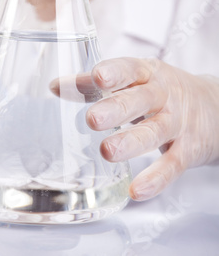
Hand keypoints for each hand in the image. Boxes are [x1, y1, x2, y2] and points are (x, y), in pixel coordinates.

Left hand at [84, 58, 218, 200]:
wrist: (215, 107)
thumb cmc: (162, 91)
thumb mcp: (134, 80)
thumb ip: (94, 84)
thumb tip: (56, 86)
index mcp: (146, 73)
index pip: (129, 69)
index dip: (114, 72)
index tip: (97, 77)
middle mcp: (163, 94)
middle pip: (140, 99)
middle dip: (117, 109)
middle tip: (92, 119)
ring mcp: (177, 121)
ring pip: (155, 131)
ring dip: (132, 143)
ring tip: (107, 151)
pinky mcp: (189, 149)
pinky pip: (172, 165)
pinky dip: (156, 178)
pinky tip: (136, 190)